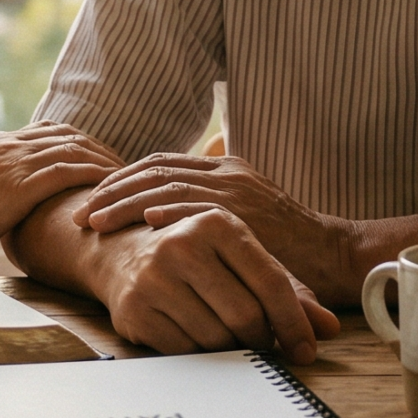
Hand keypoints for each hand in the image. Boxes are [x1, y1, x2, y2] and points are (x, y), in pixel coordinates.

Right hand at [0, 124, 120, 262]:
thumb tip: (12, 209)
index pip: (51, 131)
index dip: (81, 144)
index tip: (102, 161)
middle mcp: (7, 144)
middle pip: (69, 135)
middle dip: (101, 149)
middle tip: (126, 170)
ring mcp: (13, 161)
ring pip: (75, 148)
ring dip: (106, 162)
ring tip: (127, 180)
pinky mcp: (19, 183)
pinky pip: (70, 170)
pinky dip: (95, 176)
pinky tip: (111, 189)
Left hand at [75, 153, 356, 303]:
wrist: (337, 253)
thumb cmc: (289, 246)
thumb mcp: (245, 220)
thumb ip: (210, 212)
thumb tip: (166, 220)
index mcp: (223, 168)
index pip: (159, 165)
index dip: (121, 180)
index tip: (92, 199)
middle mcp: (226, 171)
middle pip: (154, 170)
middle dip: (112, 189)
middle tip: (81, 212)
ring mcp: (237, 188)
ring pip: (166, 186)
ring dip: (125, 204)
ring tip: (95, 222)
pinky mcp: (248, 212)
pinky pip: (199, 207)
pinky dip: (166, 213)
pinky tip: (141, 226)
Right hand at [86, 206, 338, 364]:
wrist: (119, 250)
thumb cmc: (196, 257)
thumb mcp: (240, 259)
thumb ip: (288, 290)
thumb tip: (330, 329)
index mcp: (216, 222)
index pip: (271, 282)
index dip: (294, 322)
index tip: (306, 351)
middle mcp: (183, 244)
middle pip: (246, 316)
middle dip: (261, 339)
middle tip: (263, 345)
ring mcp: (154, 277)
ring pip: (216, 338)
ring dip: (230, 347)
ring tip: (226, 334)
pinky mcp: (134, 309)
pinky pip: (185, 352)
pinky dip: (199, 354)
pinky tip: (196, 336)